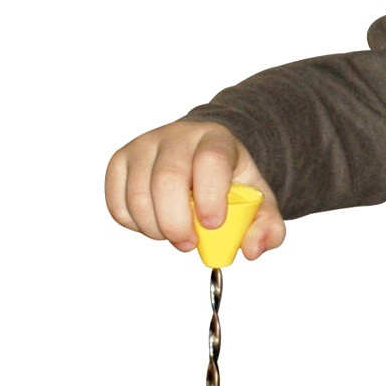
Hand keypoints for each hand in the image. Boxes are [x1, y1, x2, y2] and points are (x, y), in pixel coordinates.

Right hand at [104, 118, 284, 257]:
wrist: (204, 155)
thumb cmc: (230, 182)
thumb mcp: (258, 202)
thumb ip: (268, 228)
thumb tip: (251, 249)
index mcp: (215, 140)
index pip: (210, 160)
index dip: (210, 196)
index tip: (213, 224)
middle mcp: (176, 136)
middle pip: (167, 178)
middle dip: (176, 222)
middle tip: (189, 244)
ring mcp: (143, 146)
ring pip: (138, 195)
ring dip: (155, 228)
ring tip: (174, 233)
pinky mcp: (120, 162)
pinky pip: (117, 202)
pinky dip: (134, 224)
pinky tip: (155, 223)